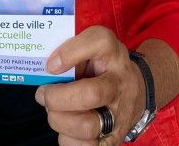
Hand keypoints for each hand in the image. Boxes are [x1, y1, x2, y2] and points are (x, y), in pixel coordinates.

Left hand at [34, 26, 144, 145]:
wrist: (135, 92)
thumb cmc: (104, 68)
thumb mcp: (93, 50)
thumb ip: (72, 52)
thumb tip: (48, 69)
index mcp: (113, 54)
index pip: (99, 41)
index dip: (71, 52)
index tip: (51, 65)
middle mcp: (120, 84)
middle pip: (91, 94)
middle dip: (58, 98)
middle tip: (44, 94)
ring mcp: (120, 115)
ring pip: (86, 127)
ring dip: (59, 120)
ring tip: (54, 112)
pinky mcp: (113, 139)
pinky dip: (68, 140)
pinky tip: (66, 128)